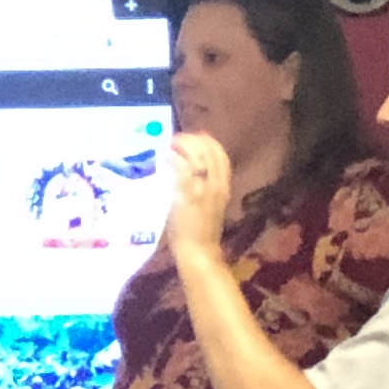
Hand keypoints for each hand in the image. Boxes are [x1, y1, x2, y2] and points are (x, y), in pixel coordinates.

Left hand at [166, 129, 234, 259]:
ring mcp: (202, 190)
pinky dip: (173, 158)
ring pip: (197, 156)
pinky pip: (182, 168)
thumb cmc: (201, 232)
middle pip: (210, 152)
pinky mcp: (187, 194)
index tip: (196, 137)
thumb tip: (191, 171)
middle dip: (194, 140)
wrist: (198, 251)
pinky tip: (164, 156)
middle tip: (178, 137)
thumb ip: (204, 188)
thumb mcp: (210, 206)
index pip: (222, 157)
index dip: (209, 143)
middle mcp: (216, 186)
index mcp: (224, 188)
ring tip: (170, 144)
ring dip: (183, 146)